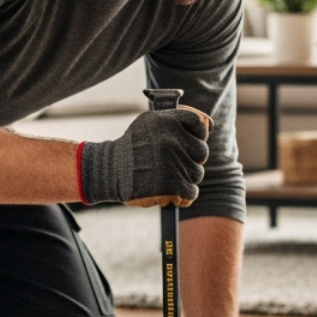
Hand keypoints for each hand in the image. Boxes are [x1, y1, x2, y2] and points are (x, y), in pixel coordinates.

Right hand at [78, 107, 209, 206]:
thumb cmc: (132, 147)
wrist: (109, 171)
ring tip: (164, 176)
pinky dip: (183, 195)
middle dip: (191, 159)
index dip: (198, 135)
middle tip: (173, 163)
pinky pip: (192, 192)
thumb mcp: (149, 123)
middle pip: (202, 152)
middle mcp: (172, 140)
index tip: (188, 143)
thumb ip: (175, 121)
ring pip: (197, 173)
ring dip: (184, 177)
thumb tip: (208, 125)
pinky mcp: (172, 185)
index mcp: (168, 121)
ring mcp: (173, 163)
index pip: (200, 125)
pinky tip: (170, 190)